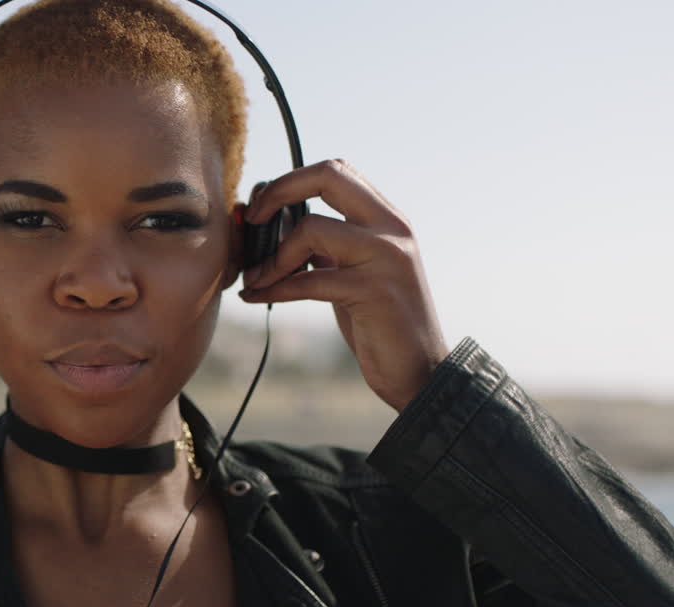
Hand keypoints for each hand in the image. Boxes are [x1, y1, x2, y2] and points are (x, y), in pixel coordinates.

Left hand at [238, 159, 448, 412]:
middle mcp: (391, 228)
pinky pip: (308, 281)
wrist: (420, 370)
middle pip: (328, 176)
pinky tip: (255, 298)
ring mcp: (386, 257)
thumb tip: (274, 226)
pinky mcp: (374, 292)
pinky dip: (273, 289)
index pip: (336, 170)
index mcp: (386, 218)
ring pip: (312, 230)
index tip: (261, 206)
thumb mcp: (353, 272)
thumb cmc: (380, 322)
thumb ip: (326, 247)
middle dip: (278, 191)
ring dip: (271, 257)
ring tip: (254, 280)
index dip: (290, 180)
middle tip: (253, 220)